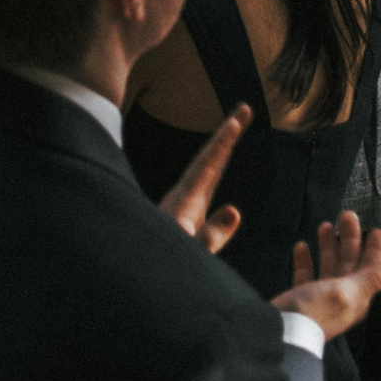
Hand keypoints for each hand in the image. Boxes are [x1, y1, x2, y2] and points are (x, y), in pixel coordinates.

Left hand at [158, 103, 248, 256]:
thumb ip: (208, 236)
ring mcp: (182, 205)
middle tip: (245, 108)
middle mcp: (183, 197)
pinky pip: (204, 184)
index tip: (236, 120)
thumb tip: (235, 210)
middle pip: (209, 158)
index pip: (208, 165)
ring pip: (205, 168)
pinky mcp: (182, 215)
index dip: (222, 142)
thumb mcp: (189, 254)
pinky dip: (214, 167)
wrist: (135, 271)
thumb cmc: (160, 265)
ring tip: (235, 126)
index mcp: (185, 202)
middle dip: (227, 134)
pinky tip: (217, 165)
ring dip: (221, 147)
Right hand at [273, 212, 380, 341]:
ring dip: (329, 246)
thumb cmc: (318, 310)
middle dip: (350, 239)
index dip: (375, 250)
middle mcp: (342, 295)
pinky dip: (305, 260)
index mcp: (358, 295)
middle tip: (347, 215)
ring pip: (329, 265)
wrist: (285, 332)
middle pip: (350, 262)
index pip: (372, 268)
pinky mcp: (301, 296)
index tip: (376, 230)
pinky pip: (306, 274)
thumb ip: (374, 278)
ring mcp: (321, 296)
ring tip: (326, 225)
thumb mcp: (349, 291)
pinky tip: (301, 246)